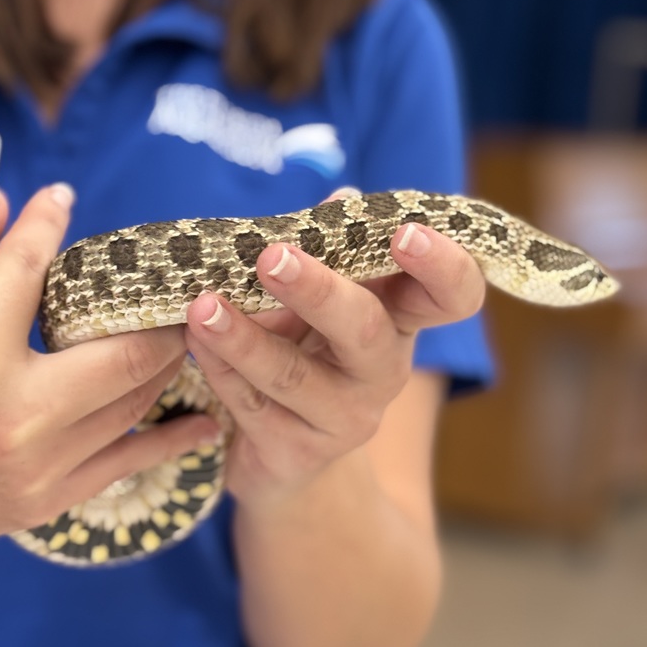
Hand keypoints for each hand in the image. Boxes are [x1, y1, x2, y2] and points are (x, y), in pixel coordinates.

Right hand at [0, 184, 218, 540]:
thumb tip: (3, 200)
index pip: (22, 275)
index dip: (42, 229)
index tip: (60, 200)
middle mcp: (13, 414)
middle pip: (120, 352)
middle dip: (159, 319)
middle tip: (179, 293)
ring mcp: (39, 464)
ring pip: (133, 401)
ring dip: (165, 365)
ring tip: (185, 336)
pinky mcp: (51, 500)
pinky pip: (131, 461)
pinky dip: (174, 437)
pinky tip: (206, 419)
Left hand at [184, 190, 486, 509]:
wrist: (282, 451)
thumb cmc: (305, 353)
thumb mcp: (321, 301)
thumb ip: (329, 251)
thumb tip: (343, 195)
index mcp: (400, 321)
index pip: (452, 295)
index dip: (443, 265)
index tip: (405, 231)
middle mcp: (383, 371)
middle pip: (367, 330)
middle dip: (318, 290)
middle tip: (272, 257)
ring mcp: (345, 417)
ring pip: (294, 375)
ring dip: (245, 337)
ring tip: (202, 306)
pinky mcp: (299, 451)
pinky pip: (253, 404)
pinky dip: (220, 367)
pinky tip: (194, 339)